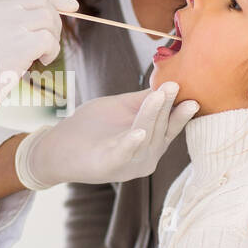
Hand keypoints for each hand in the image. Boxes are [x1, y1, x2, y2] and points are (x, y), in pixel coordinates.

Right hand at [0, 0, 78, 150]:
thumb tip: (33, 23)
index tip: (70, 6)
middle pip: (40, 0)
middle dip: (55, 19)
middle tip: (49, 44)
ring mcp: (2, 27)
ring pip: (47, 18)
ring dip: (53, 38)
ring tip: (41, 57)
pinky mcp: (15, 48)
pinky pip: (48, 39)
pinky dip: (52, 51)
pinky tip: (41, 63)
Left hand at [13, 83, 198, 189]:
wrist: (56, 148)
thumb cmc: (90, 127)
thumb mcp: (121, 108)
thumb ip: (143, 99)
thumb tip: (168, 80)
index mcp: (151, 143)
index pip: (171, 125)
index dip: (180, 109)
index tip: (191, 90)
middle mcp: (146, 157)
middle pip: (161, 129)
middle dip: (169, 107)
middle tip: (175, 85)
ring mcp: (129, 164)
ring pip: (147, 136)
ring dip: (153, 115)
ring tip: (160, 94)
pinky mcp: (110, 166)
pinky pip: (124, 153)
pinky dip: (132, 142)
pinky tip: (139, 131)